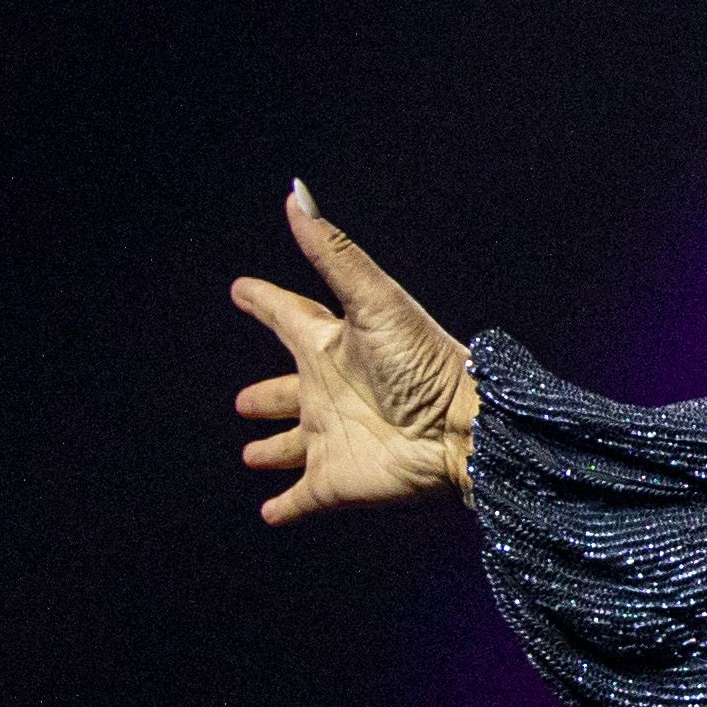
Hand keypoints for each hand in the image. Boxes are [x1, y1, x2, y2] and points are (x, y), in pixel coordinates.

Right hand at [231, 181, 478, 520]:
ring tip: (250, 453)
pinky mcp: (337, 480)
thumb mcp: (375, 301)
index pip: (290, 318)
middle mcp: (331, 392)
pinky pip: (302, 497)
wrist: (465, 430)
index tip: (242, 290)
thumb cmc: (426, 363)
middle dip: (266, 395)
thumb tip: (295, 194)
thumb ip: (333, 252)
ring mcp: (333, 438)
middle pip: (289, 391)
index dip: (265, 302)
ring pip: (291, 445)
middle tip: (242, 400)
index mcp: (334, 346)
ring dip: (272, 449)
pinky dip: (285, 506)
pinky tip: (269, 512)